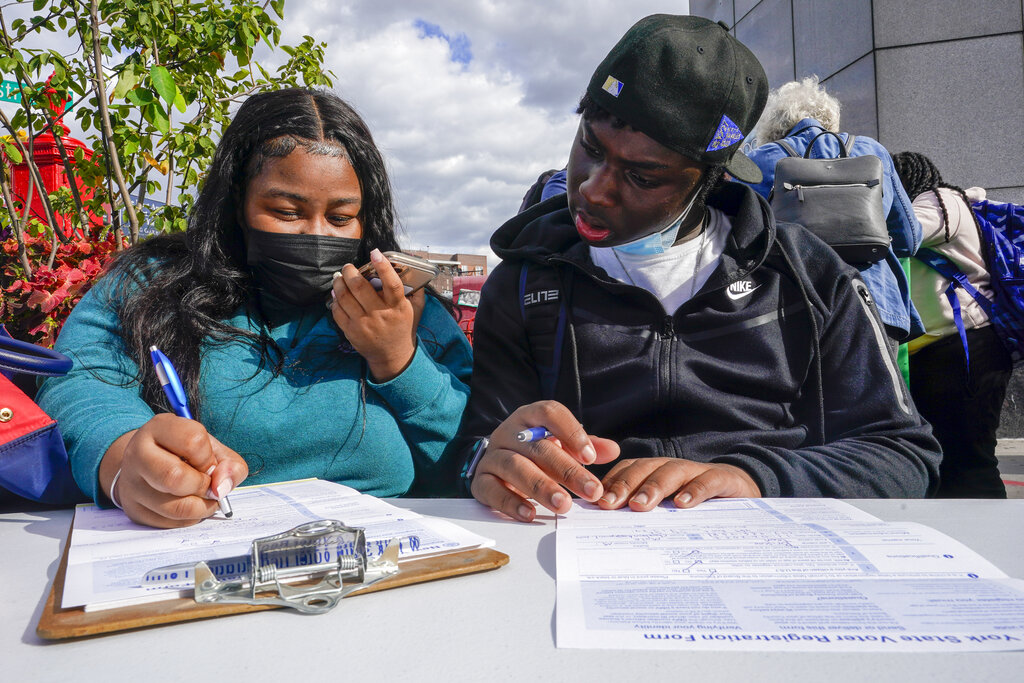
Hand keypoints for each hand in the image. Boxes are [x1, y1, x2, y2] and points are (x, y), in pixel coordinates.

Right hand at [99, 413, 248, 527]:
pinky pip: (170, 523)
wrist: (148, 465)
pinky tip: (190, 506)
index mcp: (159, 428)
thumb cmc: (185, 454)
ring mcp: (132, 484)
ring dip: (201, 507)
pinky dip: (189, 519)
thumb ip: (230, 465)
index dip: (209, 458)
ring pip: (174, 507)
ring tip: (205, 499)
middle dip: (203, 486)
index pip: (193, 441)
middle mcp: (138, 453)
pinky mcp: (134, 510)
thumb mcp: (212, 449)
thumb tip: (222, 488)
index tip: (209, 464)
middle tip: (208, 485)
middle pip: (175, 477)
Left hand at [330, 248, 417, 381]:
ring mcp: (364, 324)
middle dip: (350, 271)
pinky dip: (334, 300)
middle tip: (348, 266)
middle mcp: (380, 314)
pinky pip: (337, 311)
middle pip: (360, 287)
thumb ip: (416, 290)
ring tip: (339, 277)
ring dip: (339, 283)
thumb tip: (414, 269)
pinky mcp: (351, 331)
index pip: (391, 283)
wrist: (393, 356)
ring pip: (344, 297)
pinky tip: (336, 294)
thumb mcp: (416, 310)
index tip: (375, 253)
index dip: (383, 266)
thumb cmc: (403, 328)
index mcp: (398, 306)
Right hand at [470, 400, 619, 521]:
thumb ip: (585, 447)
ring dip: (541, 486)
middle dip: (567, 470)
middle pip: (537, 446)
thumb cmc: (535, 452)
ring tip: (564, 505)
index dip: (571, 432)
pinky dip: (511, 502)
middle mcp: (509, 432)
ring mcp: (492, 455)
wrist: (496, 464)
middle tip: (591, 491)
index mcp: (530, 417)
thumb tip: (612, 450)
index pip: (549, 413)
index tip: (591, 457)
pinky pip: (492, 489)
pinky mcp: (480, 480)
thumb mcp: (561, 444)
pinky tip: (531, 514)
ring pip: (514, 466)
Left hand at [597, 457, 760, 510]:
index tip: (595, 504)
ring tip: (640, 505)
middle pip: (644, 469)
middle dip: (625, 486)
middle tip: (610, 504)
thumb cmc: (699, 507)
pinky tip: (682, 504)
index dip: (611, 484)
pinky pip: (707, 481)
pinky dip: (694, 490)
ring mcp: (698, 471)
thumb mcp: (669, 510)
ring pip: (671, 472)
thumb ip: (645, 513)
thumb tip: (609, 531)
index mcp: (655, 473)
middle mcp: (672, 468)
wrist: (744, 493)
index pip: (627, 471)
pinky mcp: (724, 479)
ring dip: (653, 487)